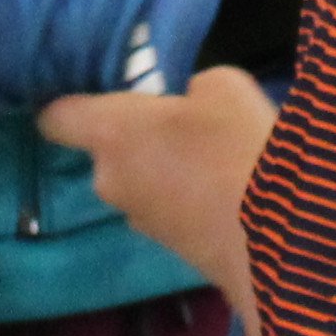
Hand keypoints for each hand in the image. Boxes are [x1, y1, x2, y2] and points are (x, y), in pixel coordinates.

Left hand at [38, 65, 274, 310]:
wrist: (279, 237)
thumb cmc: (238, 145)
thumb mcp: (223, 86)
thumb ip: (191, 89)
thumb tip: (190, 104)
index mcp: (111, 134)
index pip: (56, 118)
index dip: (70, 105)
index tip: (95, 96)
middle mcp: (110, 180)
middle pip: (108, 152)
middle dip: (138, 139)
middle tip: (185, 126)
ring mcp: (138, 221)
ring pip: (140, 183)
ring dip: (165, 172)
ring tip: (216, 163)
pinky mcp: (169, 250)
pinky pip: (167, 210)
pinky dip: (187, 201)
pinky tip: (229, 195)